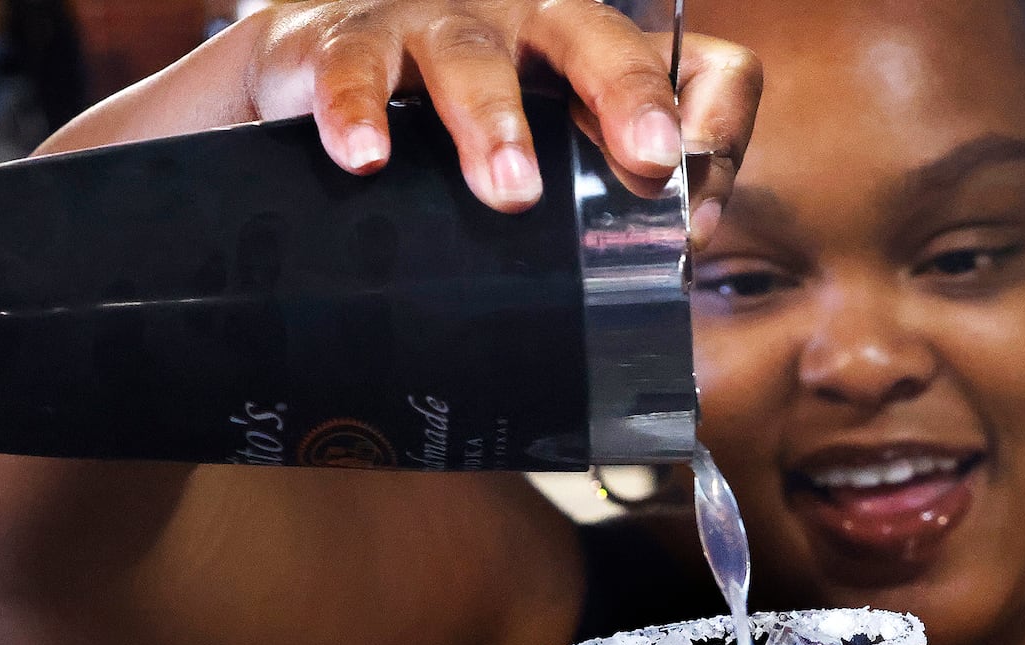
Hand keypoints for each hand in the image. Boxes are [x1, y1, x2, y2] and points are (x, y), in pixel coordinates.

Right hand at [244, 0, 760, 243]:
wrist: (313, 65)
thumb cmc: (447, 112)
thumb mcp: (549, 143)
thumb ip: (614, 186)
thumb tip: (685, 242)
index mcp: (591, 49)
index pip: (690, 64)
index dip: (711, 128)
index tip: (695, 217)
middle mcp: (523, 18)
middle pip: (593, 33)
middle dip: (628, 93)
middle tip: (650, 159)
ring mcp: (434, 20)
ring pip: (472, 56)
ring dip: (495, 123)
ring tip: (511, 192)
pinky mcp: (345, 36)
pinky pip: (353, 68)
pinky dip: (358, 112)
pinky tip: (366, 158)